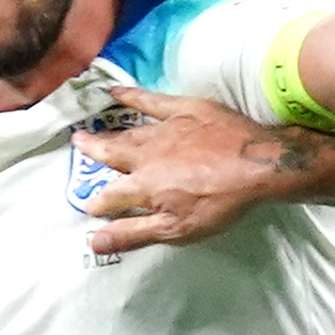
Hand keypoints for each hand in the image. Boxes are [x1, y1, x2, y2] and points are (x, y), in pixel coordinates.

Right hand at [77, 87, 318, 255]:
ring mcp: (163, 129)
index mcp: (143, 185)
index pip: (112, 195)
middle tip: (76, 145)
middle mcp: (146, 155)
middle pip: (113, 154)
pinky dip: (130, 96)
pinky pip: (149, 100)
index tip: (91, 207)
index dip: (100, 203)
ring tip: (88, 130)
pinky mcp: (181, 109)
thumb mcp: (176, 229)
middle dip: (93, 153)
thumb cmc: (219, 203)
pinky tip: (114, 92)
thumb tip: (93, 242)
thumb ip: (133, 233)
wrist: (257, 164)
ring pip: (128, 132)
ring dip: (108, 132)